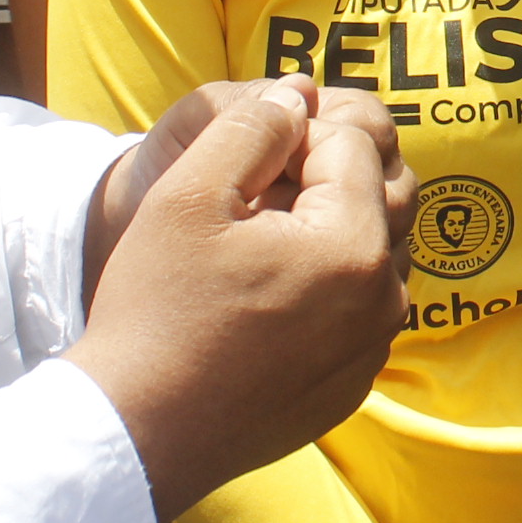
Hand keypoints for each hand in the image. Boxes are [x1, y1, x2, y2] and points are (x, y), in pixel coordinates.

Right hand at [64, 75, 417, 514]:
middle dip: (327, 174)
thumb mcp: (188, 193)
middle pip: (381, 191)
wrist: (137, 430)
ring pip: (377, 249)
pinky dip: (331, 284)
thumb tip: (300, 92)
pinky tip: (267, 294)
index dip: (295, 133)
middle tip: (252, 194)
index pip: (352, 142)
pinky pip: (362, 307)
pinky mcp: (353, 383)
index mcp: (352, 244)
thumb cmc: (156, 309)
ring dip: (332, 227)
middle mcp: (383, 297)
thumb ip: (254, 125)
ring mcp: (372, 346)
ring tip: (256, 242)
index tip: (242, 163)